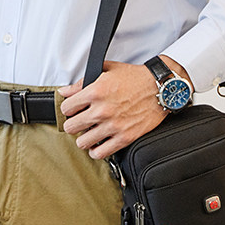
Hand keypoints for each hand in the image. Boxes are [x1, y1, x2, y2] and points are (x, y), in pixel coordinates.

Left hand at [59, 58, 174, 159]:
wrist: (160, 88)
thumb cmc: (136, 78)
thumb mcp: (107, 71)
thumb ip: (82, 82)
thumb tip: (65, 91)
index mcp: (95, 92)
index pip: (66, 108)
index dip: (69, 108)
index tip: (74, 110)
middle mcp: (102, 110)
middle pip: (70, 127)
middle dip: (74, 124)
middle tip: (80, 122)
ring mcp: (113, 125)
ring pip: (82, 142)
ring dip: (84, 138)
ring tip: (89, 133)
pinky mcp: (124, 137)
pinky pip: (100, 153)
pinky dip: (96, 150)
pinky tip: (98, 143)